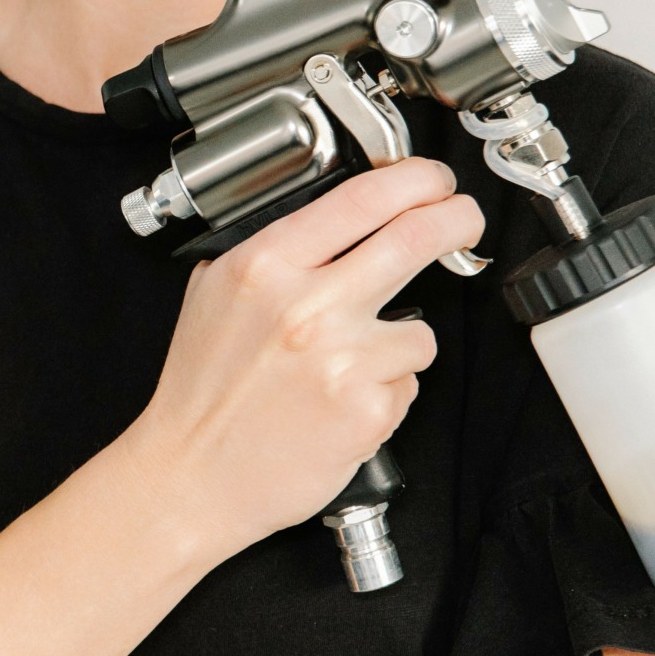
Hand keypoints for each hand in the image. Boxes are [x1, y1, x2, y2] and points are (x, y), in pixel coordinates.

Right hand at [131, 159, 483, 558]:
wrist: (191, 476)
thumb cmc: (201, 393)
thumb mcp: (213, 293)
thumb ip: (271, 252)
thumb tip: (338, 220)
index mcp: (266, 267)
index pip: (363, 198)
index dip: (416, 179)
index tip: (433, 180)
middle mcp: (306, 307)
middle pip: (416, 237)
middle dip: (457, 220)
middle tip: (464, 221)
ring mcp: (341, 361)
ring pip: (420, 330)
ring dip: (400, 344)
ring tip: (349, 365)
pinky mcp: (366, 412)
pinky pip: (406, 385)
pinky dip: (385, 393)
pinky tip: (342, 402)